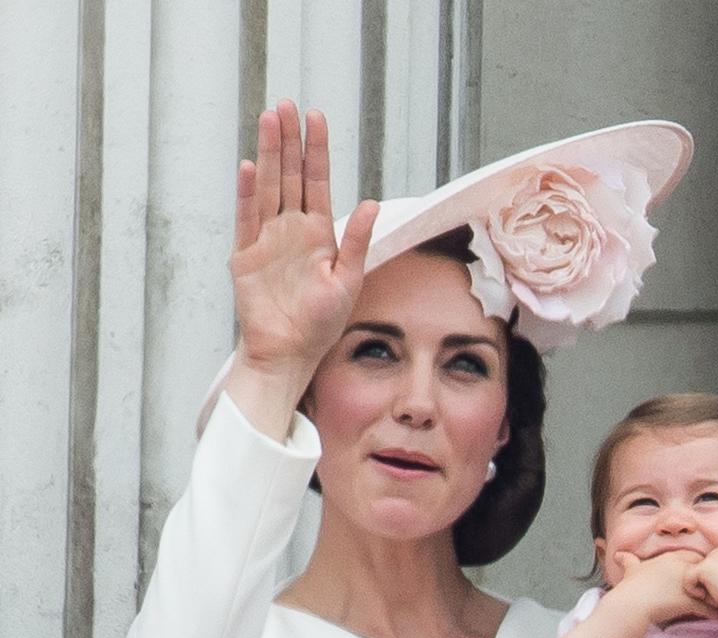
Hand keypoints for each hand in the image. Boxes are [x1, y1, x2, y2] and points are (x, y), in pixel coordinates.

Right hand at [229, 100, 378, 399]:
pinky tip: (251, 168)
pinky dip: (248, 194)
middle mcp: (291, 230)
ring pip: (268, 188)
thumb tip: (372, 204)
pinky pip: (247, 219)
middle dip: (289, 140)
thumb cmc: (321, 324)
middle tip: (286, 104)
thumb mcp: (347, 282)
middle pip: (290, 175)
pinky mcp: (245, 256)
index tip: (316, 117)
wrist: (289, 354)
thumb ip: (357, 242)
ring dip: (269, 155)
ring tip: (269, 120)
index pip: (317, 182)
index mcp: (318, 234)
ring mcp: (266, 240)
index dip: (317, 150)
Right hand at [609, 550, 717, 629]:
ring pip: (711, 590)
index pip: (695, 559)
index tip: (708, 577)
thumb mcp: (630, 570)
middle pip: (708, 572)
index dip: (702, 569)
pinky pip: (708, 607)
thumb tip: (618, 555)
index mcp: (671, 559)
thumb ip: (628, 561)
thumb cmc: (629, 589)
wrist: (629, 604)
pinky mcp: (688, 600)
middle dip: (717, 580)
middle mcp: (682, 567)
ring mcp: (687, 584)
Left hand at [685, 546, 717, 615]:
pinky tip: (710, 595)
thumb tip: (700, 585)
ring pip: (691, 576)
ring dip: (701, 591)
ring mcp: (712, 557)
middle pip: (697, 573)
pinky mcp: (704, 566)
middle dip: (705, 588)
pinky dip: (695, 592)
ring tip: (717, 595)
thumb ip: (717, 580)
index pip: (706, 571)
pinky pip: (687, 581)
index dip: (711, 586)